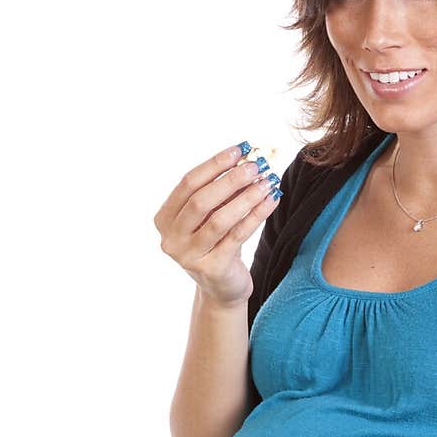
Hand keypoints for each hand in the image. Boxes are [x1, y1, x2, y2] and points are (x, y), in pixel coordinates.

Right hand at [152, 142, 280, 306]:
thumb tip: (247, 158)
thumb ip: (222, 190)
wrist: (222, 286)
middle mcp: (171, 238)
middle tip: (256, 165)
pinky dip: (256, 215)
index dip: (214, 164)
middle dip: (230, 179)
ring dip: (246, 197)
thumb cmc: (217, 242)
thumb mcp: (213, 214)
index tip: (239, 149)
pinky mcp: (212, 269)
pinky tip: (271, 200)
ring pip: (220, 219)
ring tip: (267, 181)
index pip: (188, 183)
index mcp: (164, 218)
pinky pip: (238, 236)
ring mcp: (189, 256)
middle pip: (200, 201)